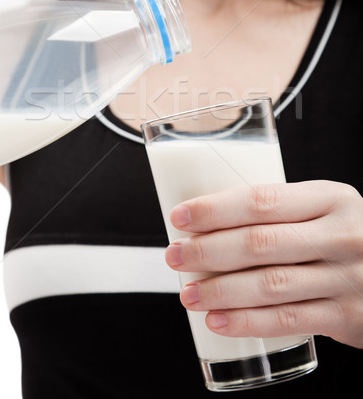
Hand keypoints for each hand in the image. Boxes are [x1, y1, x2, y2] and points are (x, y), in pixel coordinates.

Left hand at [165, 180, 362, 347]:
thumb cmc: (347, 234)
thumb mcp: (326, 209)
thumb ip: (283, 212)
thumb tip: (210, 222)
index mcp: (331, 199)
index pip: (263, 200)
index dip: (216, 209)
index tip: (181, 217)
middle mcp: (341, 235)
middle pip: (260, 243)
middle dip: (208, 251)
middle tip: (175, 256)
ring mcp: (346, 278)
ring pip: (270, 285)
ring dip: (220, 291)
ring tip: (188, 293)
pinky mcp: (347, 316)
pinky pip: (288, 320)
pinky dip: (247, 322)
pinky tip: (218, 320)